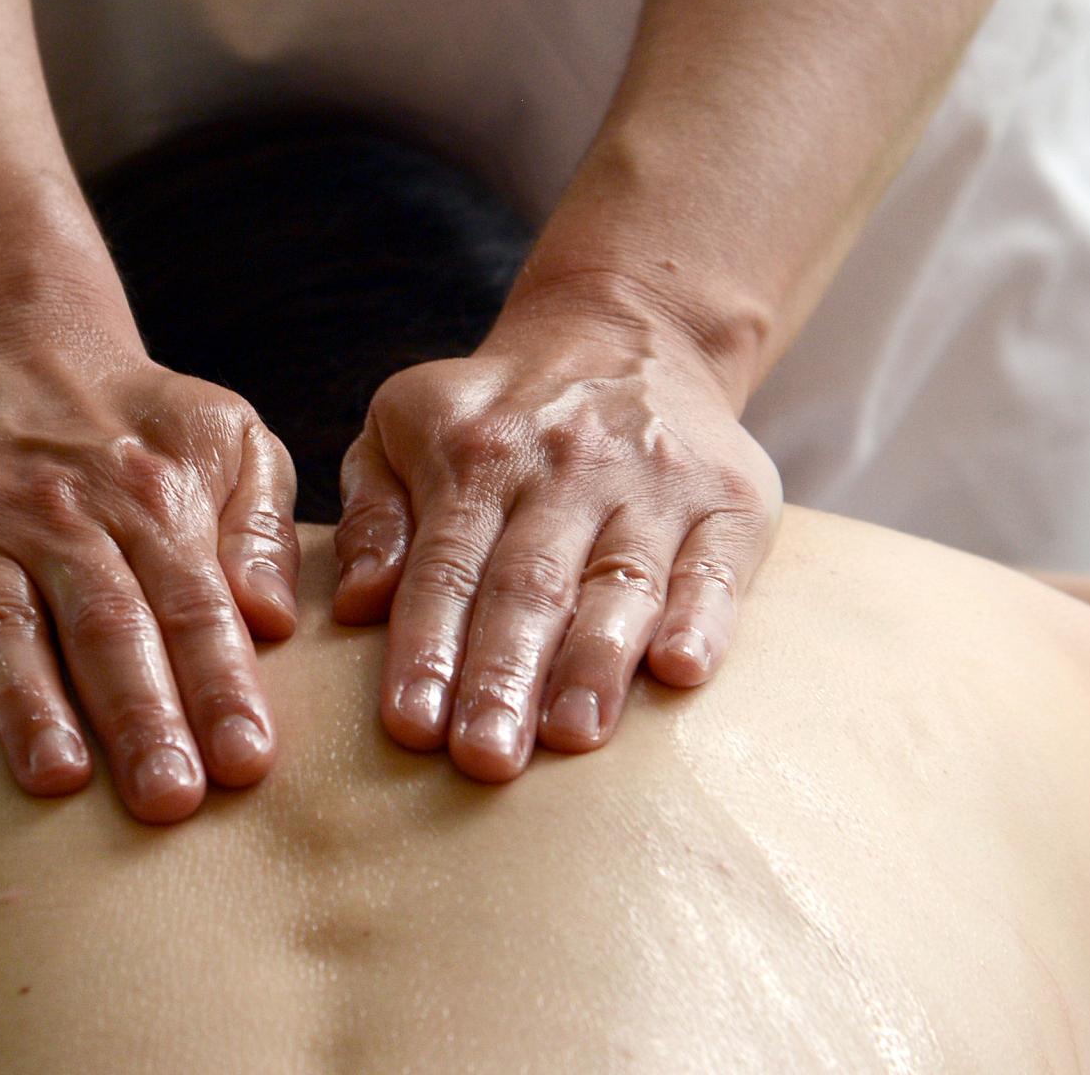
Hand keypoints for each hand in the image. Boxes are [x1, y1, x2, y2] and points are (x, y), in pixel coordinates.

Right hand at [0, 352, 299, 822]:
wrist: (1, 349)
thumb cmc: (137, 426)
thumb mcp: (228, 437)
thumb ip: (260, 526)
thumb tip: (274, 618)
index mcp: (152, 501)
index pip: (194, 605)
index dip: (221, 684)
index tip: (248, 762)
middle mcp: (61, 518)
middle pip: (105, 626)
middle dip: (140, 716)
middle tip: (168, 799)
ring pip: (6, 629)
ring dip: (30, 709)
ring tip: (57, 781)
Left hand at [334, 315, 780, 781]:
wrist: (630, 331)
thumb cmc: (496, 413)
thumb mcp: (404, 424)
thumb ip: (375, 513)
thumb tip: (358, 602)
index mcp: (476, 454)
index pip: (445, 566)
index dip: (427, 647)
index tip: (411, 725)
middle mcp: (566, 464)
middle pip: (529, 584)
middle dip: (504, 675)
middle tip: (485, 757)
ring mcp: (654, 480)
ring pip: (619, 582)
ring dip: (594, 662)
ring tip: (572, 735)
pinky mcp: (730, 497)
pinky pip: (717, 565)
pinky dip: (703, 617)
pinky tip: (681, 670)